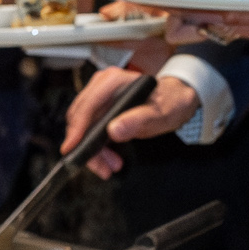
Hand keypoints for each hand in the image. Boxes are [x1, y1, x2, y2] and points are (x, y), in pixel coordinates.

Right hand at [72, 63, 196, 172]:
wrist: (175, 99)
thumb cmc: (170, 101)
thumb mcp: (160, 113)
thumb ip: (139, 121)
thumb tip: (114, 130)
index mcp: (114, 81)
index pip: (87, 106)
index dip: (77, 128)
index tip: (72, 148)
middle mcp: (102, 86)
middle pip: (80, 118)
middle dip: (87, 146)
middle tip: (102, 167)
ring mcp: (99, 97)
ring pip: (83, 128)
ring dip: (93, 150)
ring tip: (110, 167)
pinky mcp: (100, 109)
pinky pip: (90, 131)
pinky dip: (97, 147)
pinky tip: (110, 158)